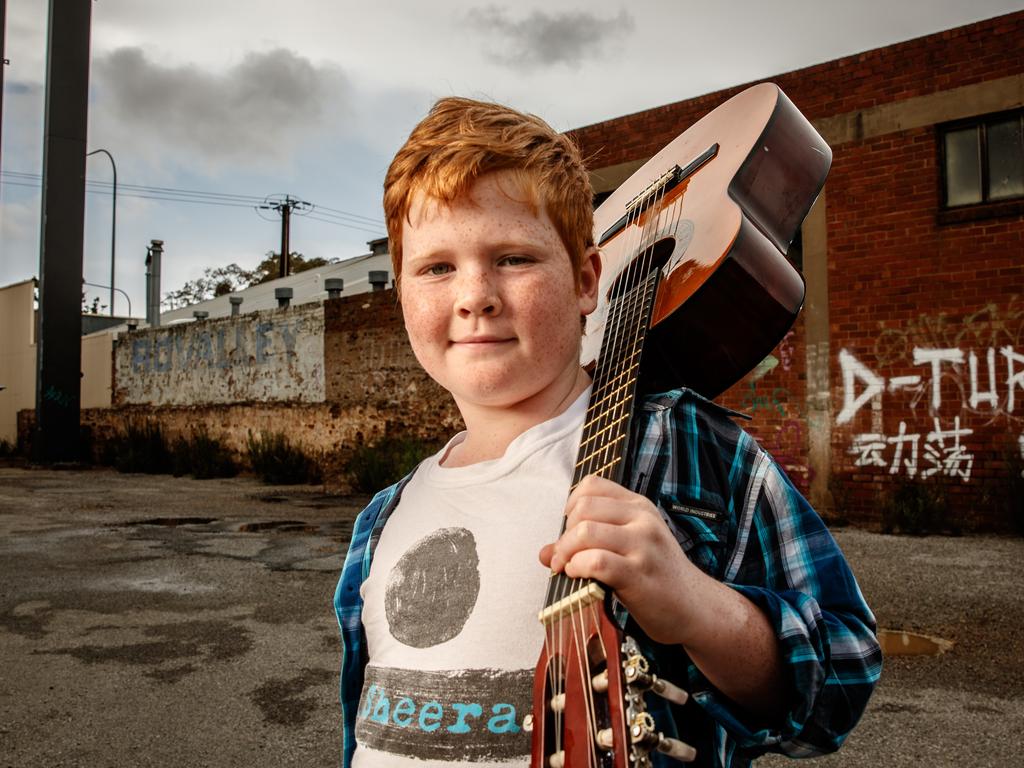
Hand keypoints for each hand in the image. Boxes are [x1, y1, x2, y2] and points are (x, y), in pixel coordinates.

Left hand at [538, 474, 700, 644]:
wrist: (695, 608)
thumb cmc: (658, 576)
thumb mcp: (631, 547)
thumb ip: (589, 542)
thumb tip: (544, 552)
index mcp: (639, 507)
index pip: (592, 485)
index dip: (571, 506)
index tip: (570, 530)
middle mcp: (642, 520)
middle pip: (583, 508)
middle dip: (564, 534)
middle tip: (562, 557)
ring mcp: (643, 546)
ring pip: (586, 532)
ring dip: (566, 552)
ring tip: (567, 568)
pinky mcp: (639, 574)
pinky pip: (596, 561)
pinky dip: (578, 567)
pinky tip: (578, 576)